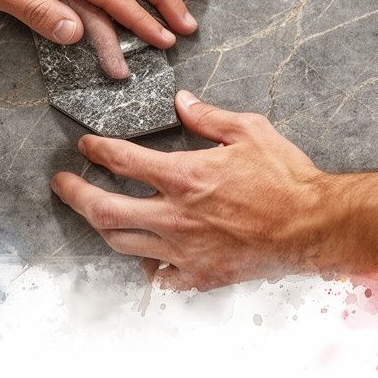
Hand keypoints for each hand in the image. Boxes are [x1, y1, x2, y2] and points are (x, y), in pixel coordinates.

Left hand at [51, 90, 329, 289]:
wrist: (314, 226)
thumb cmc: (285, 178)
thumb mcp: (250, 131)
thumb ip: (209, 117)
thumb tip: (182, 102)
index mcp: (184, 176)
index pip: (122, 161)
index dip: (96, 150)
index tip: (86, 146)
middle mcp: (175, 216)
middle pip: (104, 210)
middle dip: (74, 195)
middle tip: (62, 184)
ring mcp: (184, 251)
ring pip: (122, 243)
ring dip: (101, 226)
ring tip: (94, 213)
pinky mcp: (199, 275)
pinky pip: (159, 275)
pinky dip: (147, 263)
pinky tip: (146, 252)